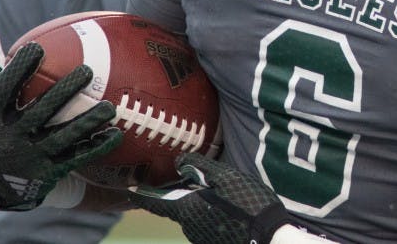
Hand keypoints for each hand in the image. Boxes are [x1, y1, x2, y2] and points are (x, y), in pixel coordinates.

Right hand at [0, 42, 122, 210]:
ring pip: (63, 137)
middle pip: (40, 113)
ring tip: (109, 107)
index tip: (36, 48)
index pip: (3, 92)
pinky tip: (116, 134)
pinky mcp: (48, 173)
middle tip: (88, 71)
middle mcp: (10, 139)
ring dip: (88, 121)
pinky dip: (97, 146)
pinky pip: (77, 158)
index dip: (18, 70)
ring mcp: (30, 157)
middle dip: (64, 92)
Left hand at [128, 152, 294, 243]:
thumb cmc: (247, 204)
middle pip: (176, 207)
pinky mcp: (213, 242)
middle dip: (180, 193)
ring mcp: (200, 237)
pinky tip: (227, 206)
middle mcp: (188, 227)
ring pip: (192, 215)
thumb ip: (201, 168)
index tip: (128, 188)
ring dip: (197, 203)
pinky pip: (205, 223)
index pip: (154, 202)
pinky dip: (208, 213)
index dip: (140, 194)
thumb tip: (179, 161)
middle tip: (190, 178)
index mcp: (186, 209)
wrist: (269, 237)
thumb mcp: (226, 178)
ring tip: (215, 191)